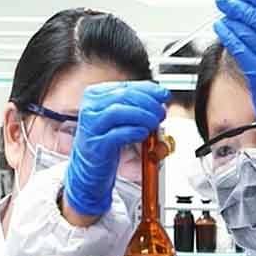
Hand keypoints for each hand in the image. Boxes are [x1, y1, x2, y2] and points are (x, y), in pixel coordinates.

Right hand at [64, 81, 168, 216]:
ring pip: (118, 112)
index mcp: (97, 95)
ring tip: (154, 124)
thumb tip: (162, 99)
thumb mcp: (124, 119)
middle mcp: (91, 107)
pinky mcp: (95, 145)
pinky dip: (134, 132)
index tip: (164, 95)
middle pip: (124, 96)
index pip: (127, 86)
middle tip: (161, 113)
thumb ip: (140, 107)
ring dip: (143, 116)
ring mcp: (91, 126)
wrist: (90, 168)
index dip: (150, 90)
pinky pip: (116, 134)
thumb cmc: (108, 141)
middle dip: (149, 104)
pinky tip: (143, 134)